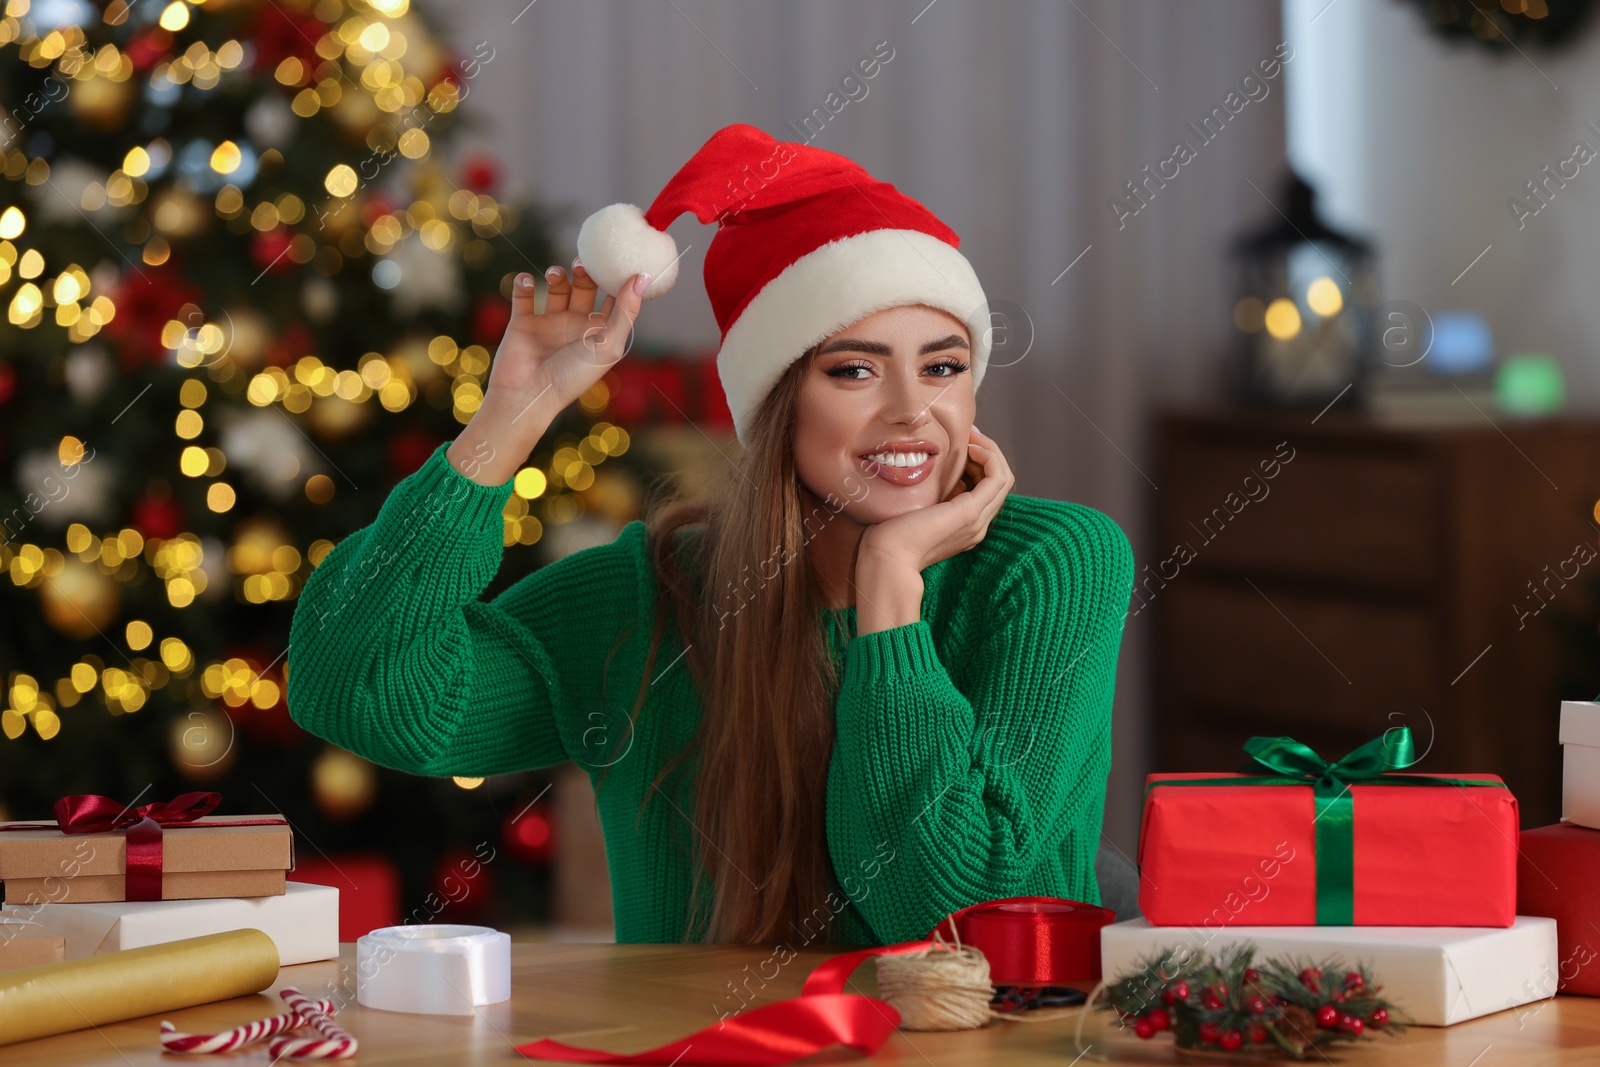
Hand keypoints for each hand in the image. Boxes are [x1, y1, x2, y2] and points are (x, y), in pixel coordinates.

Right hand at [483, 260, 649, 425]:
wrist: (527, 394)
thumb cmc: (572, 376)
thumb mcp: (608, 345)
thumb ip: (626, 311)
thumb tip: (643, 277)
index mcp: (599, 333)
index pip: (614, 298)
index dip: (618, 278)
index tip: (620, 255)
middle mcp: (575, 325)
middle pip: (585, 287)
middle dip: (585, 271)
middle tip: (582, 262)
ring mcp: (549, 323)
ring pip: (556, 287)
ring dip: (556, 275)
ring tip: (554, 275)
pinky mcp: (522, 322)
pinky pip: (523, 295)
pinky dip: (524, 283)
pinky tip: (527, 282)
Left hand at [857, 426, 1014, 573]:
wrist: (886, 558)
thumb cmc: (888, 536)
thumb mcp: (914, 509)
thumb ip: (927, 495)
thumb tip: (928, 469)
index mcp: (964, 526)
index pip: (985, 490)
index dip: (978, 463)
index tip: (961, 443)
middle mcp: (976, 525)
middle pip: (998, 482)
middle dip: (987, 453)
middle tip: (969, 434)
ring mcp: (977, 521)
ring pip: (1003, 478)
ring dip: (990, 451)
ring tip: (971, 437)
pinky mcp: (970, 513)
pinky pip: (998, 479)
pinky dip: (989, 458)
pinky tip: (971, 448)